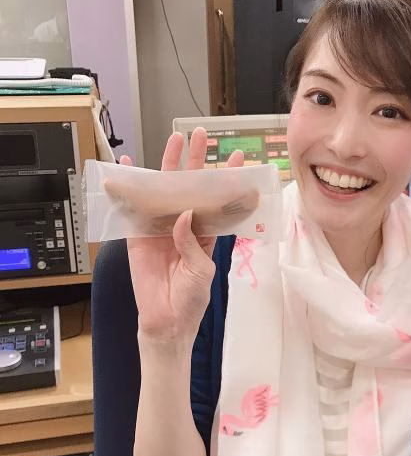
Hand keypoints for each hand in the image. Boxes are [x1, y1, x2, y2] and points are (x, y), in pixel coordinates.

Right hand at [121, 128, 243, 342]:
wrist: (167, 320)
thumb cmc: (191, 298)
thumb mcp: (202, 270)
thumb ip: (194, 242)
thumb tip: (184, 214)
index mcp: (206, 233)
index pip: (217, 200)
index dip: (226, 181)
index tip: (238, 159)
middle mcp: (184, 225)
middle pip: (190, 187)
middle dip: (196, 161)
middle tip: (202, 135)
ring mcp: (161, 228)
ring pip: (165, 191)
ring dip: (166, 166)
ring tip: (173, 140)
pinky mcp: (139, 235)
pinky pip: (135, 208)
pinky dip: (129, 188)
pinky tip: (127, 168)